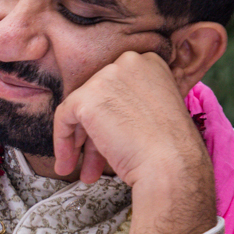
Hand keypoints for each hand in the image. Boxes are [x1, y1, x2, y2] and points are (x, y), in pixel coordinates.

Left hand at [51, 51, 215, 233]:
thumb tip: (101, 112)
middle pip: (96, 97)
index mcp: (148, 62)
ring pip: (79, 109)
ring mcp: (105, 78)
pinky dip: (62, 142)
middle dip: (92, 132)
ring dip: (79, 142)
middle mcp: (127, 62)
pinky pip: (63, 118)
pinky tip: (66, 164)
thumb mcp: (154, 110)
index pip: (115, 87)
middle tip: (93, 161)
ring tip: (83, 171)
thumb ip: (129, 100)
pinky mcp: (86, 98)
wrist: (170, 164)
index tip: (110, 139)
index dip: (109, 116)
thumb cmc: (168, 147)